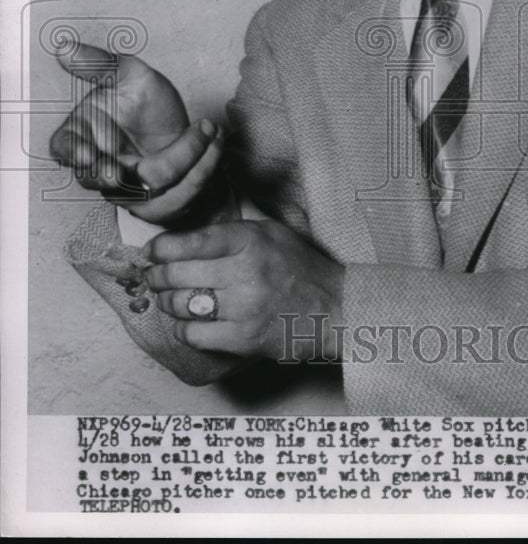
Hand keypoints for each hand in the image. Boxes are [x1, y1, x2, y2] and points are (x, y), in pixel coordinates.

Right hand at [50, 42, 223, 222]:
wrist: (188, 128)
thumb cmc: (151, 103)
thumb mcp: (130, 74)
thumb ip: (99, 64)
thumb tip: (64, 47)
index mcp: (84, 136)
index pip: (64, 149)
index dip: (73, 153)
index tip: (88, 154)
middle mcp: (101, 168)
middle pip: (101, 180)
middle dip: (118, 177)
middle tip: (141, 167)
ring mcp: (129, 192)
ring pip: (146, 193)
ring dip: (184, 161)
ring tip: (209, 130)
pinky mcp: (159, 206)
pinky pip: (176, 203)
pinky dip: (202, 172)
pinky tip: (215, 144)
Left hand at [145, 220, 344, 360]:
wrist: (334, 307)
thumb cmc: (300, 267)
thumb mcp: (271, 232)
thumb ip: (232, 229)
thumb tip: (185, 232)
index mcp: (250, 240)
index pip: (189, 242)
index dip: (161, 248)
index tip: (152, 251)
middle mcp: (244, 271)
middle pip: (176, 274)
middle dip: (157, 276)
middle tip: (154, 277)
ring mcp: (243, 307)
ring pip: (180, 305)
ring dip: (166, 302)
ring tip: (169, 298)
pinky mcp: (243, 338)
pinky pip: (193, 334)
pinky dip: (182, 329)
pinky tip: (187, 322)